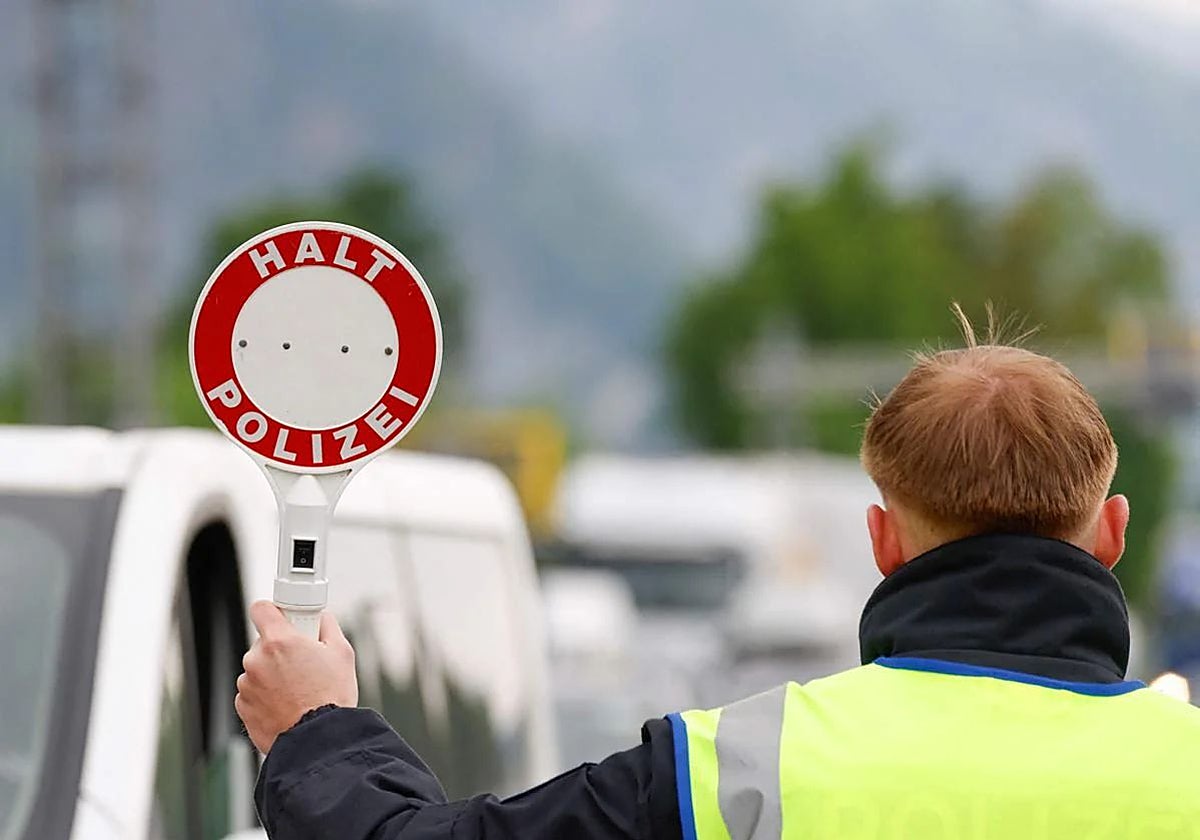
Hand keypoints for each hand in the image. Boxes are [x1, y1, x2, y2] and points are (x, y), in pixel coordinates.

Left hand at [235, 600, 358, 753]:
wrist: (319, 741)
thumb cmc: (331, 700)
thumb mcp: (342, 654)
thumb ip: (328, 627)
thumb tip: (323, 620)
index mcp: (280, 641)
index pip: (262, 609)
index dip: (273, 611)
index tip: (283, 618)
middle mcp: (257, 660)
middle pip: (264, 643)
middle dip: (281, 650)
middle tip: (303, 664)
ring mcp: (247, 685)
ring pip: (258, 670)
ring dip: (272, 675)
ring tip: (298, 691)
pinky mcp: (244, 707)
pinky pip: (253, 692)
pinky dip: (266, 696)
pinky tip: (287, 705)